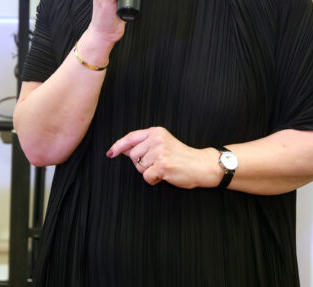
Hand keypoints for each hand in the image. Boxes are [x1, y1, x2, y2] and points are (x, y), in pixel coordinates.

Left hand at [106, 126, 220, 188]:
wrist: (201, 165)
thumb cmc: (182, 157)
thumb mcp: (163, 144)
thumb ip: (144, 144)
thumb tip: (123, 149)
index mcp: (156, 132)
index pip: (131, 137)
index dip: (118, 146)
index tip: (110, 153)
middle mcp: (156, 139)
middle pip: (133, 156)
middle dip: (141, 164)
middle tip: (157, 164)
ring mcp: (159, 152)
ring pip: (139, 167)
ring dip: (148, 172)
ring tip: (163, 168)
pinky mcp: (162, 165)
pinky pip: (147, 177)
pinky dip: (154, 180)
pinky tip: (165, 175)